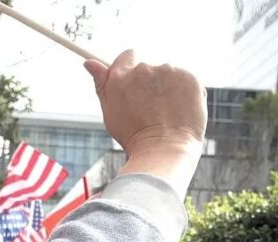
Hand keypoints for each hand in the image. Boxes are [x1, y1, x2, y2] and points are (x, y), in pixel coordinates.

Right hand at [84, 50, 206, 155]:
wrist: (164, 149)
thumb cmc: (134, 137)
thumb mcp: (110, 111)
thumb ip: (101, 84)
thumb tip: (90, 62)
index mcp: (121, 75)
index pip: (127, 56)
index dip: (131, 70)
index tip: (137, 85)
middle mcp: (143, 69)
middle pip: (148, 69)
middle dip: (151, 84)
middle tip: (152, 110)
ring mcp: (168, 71)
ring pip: (169, 75)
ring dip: (169, 88)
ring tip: (168, 113)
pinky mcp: (188, 77)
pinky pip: (186, 80)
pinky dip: (185, 93)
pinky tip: (181, 111)